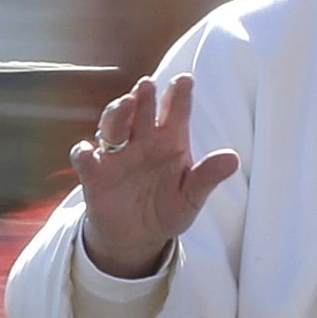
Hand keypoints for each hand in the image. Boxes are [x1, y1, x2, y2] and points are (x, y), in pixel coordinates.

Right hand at [70, 73, 238, 280]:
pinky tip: (88, 152)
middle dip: (144, 97)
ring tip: (125, 104)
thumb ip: (208, 177)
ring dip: (117, 114)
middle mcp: (142, 140)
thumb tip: (233, 160)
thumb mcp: (191, 198)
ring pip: (113, 125)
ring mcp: (117, 154)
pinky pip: (85, 158)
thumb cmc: (168, 210)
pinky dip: (83, 153)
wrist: (138, 237)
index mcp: (169, 140)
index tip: (185, 80)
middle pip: (141, 110)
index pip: (176, 111)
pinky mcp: (95, 173)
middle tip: (148, 85)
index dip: (179, 95)